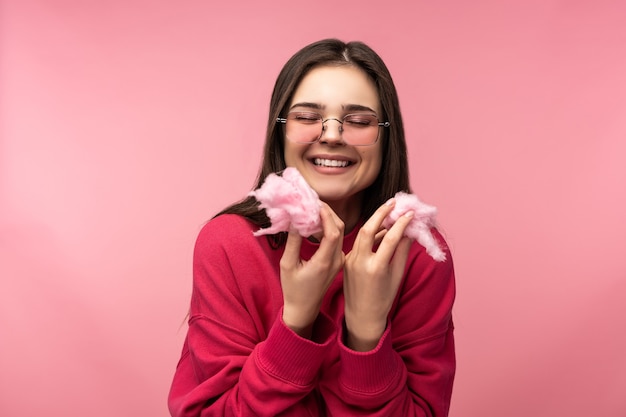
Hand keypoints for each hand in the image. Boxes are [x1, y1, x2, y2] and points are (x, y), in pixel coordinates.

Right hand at [280, 202, 344, 337]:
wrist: (305, 309)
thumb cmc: (294, 289)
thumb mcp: (288, 265)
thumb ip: (293, 241)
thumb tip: (294, 219)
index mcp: (324, 262)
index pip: (332, 232)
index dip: (326, 214)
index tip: (315, 202)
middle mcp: (336, 260)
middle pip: (339, 228)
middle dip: (328, 212)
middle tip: (313, 201)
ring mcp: (339, 260)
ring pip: (339, 232)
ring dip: (328, 218)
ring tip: (313, 208)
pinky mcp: (338, 260)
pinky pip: (336, 239)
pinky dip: (328, 227)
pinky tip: (317, 222)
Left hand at [343, 199, 413, 350]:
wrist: (362, 316)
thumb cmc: (384, 299)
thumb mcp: (397, 275)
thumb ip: (403, 252)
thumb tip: (410, 230)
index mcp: (376, 268)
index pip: (390, 238)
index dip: (401, 223)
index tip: (410, 213)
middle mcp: (360, 262)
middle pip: (368, 228)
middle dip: (381, 212)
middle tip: (393, 202)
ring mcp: (350, 260)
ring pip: (361, 233)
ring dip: (374, 220)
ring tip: (388, 210)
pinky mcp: (346, 260)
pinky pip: (359, 242)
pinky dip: (370, 233)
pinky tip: (381, 228)